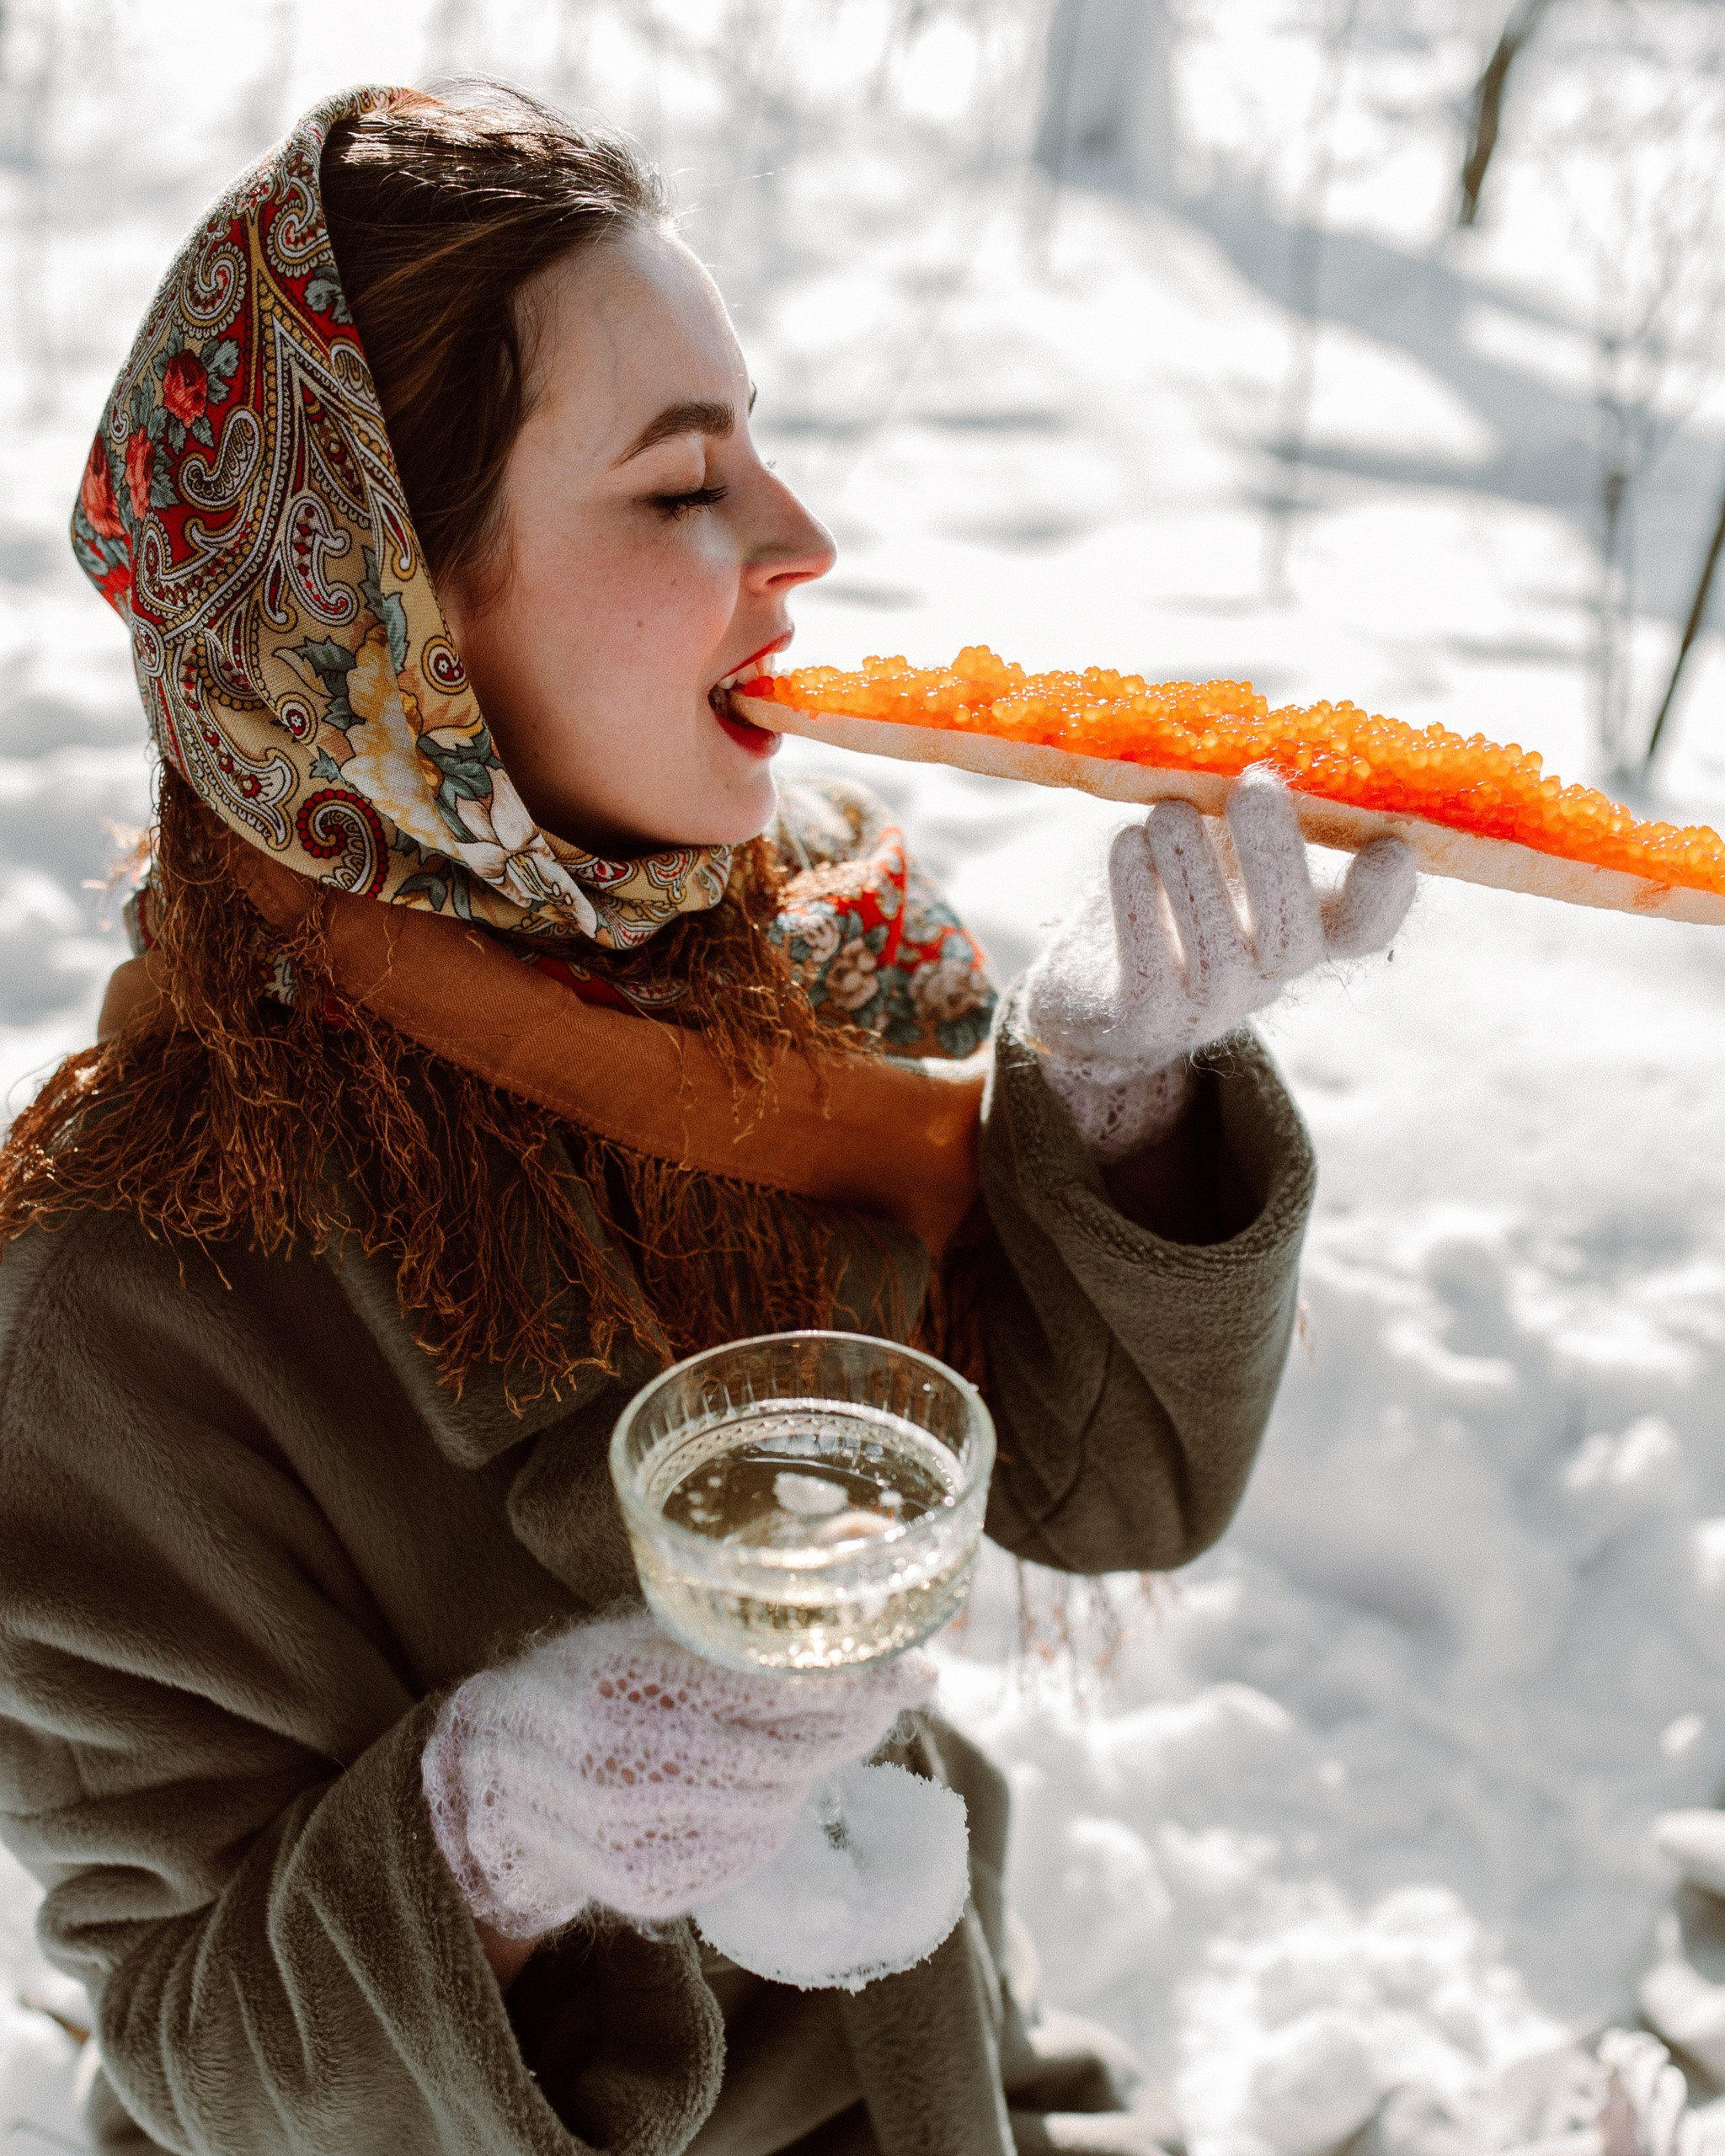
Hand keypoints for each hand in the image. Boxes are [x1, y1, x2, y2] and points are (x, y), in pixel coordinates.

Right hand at [422, 1609, 933, 1938]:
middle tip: (893, 1695)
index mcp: (618, 1684)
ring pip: (771, 1805)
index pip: (758, 1689)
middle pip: (777, 1755)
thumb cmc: (587, 1683)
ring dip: (815, 1766)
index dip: (843, 1683)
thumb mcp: (640, 1633)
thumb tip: (845, 1593)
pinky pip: (746, 1851)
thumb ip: (726, 1628)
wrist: (500, 1780)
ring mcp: (632, 1837)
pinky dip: (775, 1813)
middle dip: (849, 1725)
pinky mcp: (647, 1887)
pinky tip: (768, 1783)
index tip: (905, 1668)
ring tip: (831, 1729)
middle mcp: (620, 1765)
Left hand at [1023, 768, 1414, 1158]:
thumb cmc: (1168, 894)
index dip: (1387, 895)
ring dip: (1195, 869)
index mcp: (1300, 931)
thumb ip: (1245, 810)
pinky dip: (1139, 899)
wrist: (1094, 990)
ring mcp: (1207, 1005)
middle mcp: (1266, 976)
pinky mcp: (1145, 1018)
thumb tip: (1260, 741)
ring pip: (1217, 949)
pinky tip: (1127, 842)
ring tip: (1169, 810)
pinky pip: (1148, 964)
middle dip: (1277, 857)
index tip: (1390, 842)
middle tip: (1256, 786)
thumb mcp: (1217, 849)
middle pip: (1294, 937)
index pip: (1364, 930)